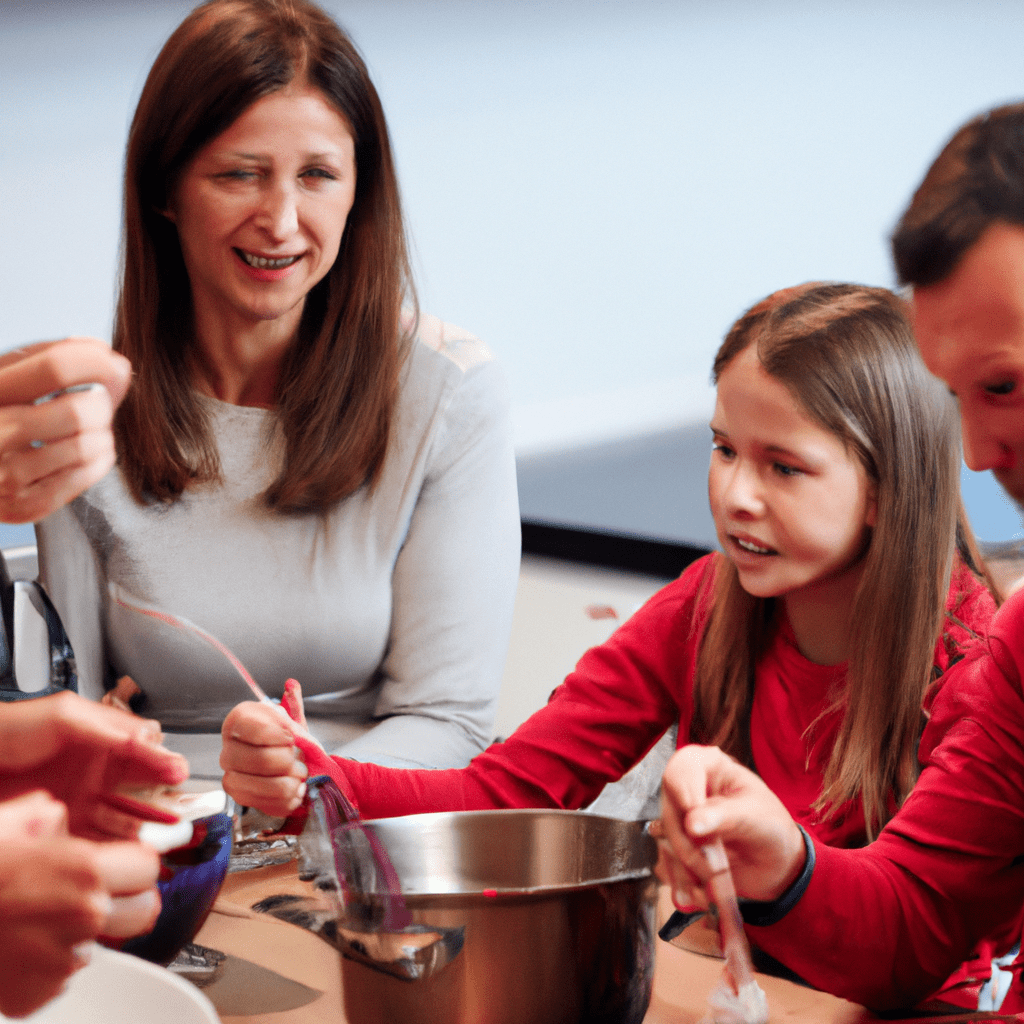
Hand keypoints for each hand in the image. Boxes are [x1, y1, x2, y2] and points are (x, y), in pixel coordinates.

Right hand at [0, 338, 130, 522]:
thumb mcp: (11, 379)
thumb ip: (53, 360)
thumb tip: (112, 361)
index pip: (55, 366)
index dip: (96, 362)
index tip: (114, 364)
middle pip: (78, 411)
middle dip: (101, 404)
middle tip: (97, 405)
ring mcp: (2, 474)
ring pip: (85, 446)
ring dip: (102, 434)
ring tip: (91, 430)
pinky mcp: (22, 505)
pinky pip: (84, 477)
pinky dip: (99, 460)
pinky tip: (89, 453)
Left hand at [0, 691, 188, 839]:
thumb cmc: (9, 731)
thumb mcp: (64, 716)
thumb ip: (107, 726)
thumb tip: (146, 737)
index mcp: (104, 745)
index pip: (146, 755)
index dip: (164, 763)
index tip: (177, 772)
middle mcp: (97, 776)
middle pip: (143, 792)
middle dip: (166, 802)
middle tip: (181, 812)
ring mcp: (81, 806)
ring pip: (125, 822)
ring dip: (145, 830)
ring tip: (161, 837)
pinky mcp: (63, 833)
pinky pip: (97, 844)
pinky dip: (115, 850)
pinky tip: (128, 852)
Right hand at [0, 790, 159, 1017]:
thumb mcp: (6, 823)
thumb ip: (46, 817)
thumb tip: (58, 820)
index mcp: (82, 871)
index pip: (148, 867)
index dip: (133, 863)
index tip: (121, 863)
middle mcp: (81, 918)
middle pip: (142, 912)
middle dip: (124, 900)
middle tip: (93, 892)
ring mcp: (59, 962)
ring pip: (96, 945)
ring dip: (77, 934)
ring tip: (33, 919)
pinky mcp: (35, 996)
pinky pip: (59, 976)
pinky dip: (43, 964)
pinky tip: (14, 945)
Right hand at [221, 698, 308, 816]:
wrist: (288, 761)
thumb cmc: (285, 738)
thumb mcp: (291, 718)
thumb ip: (293, 705)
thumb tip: (292, 686)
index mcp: (238, 722)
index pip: (253, 729)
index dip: (279, 735)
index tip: (292, 737)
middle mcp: (228, 749)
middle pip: (260, 760)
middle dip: (289, 760)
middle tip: (299, 758)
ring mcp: (232, 776)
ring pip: (265, 786)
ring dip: (292, 781)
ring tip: (300, 774)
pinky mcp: (241, 799)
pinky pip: (269, 804)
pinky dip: (290, 798)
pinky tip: (295, 788)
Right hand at [656, 744, 806, 910]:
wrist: (776, 866)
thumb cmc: (771, 827)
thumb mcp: (756, 816)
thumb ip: (725, 816)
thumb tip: (691, 823)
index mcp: (708, 767)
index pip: (679, 770)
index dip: (683, 797)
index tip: (696, 826)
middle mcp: (687, 790)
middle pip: (669, 814)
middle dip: (692, 850)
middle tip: (717, 871)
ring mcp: (679, 821)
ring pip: (666, 844)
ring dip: (689, 873)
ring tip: (716, 891)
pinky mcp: (676, 849)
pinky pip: (667, 867)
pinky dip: (685, 887)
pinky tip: (705, 897)